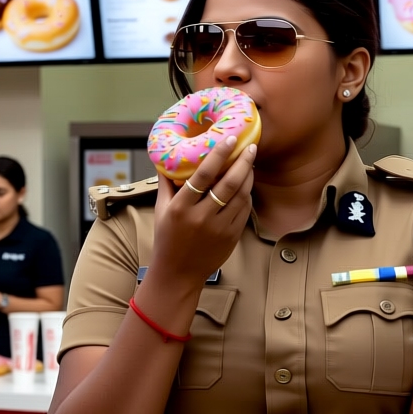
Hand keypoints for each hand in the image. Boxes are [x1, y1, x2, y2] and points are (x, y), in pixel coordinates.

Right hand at [151, 135, 255, 287]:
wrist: (178, 274)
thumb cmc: (167, 239)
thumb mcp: (161, 211)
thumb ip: (166, 184)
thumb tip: (166, 159)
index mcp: (181, 208)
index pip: (202, 176)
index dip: (218, 155)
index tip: (228, 139)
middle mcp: (201, 218)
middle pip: (228, 184)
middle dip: (242, 162)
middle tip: (251, 147)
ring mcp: (219, 229)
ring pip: (241, 197)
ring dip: (248, 177)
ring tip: (250, 163)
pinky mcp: (231, 238)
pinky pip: (244, 211)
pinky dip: (247, 196)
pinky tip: (246, 186)